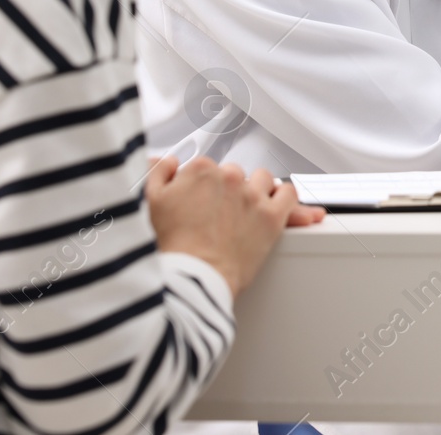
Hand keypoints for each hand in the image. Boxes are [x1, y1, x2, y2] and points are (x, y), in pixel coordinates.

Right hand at [144, 156, 325, 296]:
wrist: (192, 279)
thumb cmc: (172, 247)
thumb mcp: (150, 203)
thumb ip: (158, 173)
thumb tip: (169, 162)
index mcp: (201, 170)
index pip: (210, 168)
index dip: (207, 187)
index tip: (206, 202)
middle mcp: (230, 178)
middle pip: (236, 174)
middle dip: (231, 190)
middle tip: (223, 214)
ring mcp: (253, 196)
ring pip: (264, 179)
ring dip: (258, 191)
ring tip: (249, 210)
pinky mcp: (272, 217)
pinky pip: (289, 195)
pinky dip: (286, 199)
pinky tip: (281, 206)